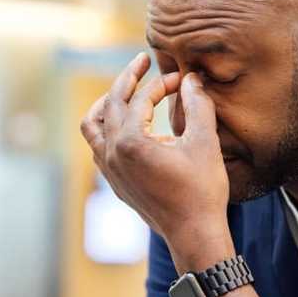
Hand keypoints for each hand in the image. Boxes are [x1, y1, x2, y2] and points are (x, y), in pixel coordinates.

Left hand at [79, 53, 233, 271]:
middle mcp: (112, 154)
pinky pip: (97, 147)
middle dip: (127, 80)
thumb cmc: (202, 190)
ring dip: (106, 104)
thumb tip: (191, 78)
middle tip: (142, 62)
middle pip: (110, 105)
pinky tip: (124, 126)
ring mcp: (109, 170)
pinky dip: (106, 128)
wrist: (193, 234)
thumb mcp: (204, 142)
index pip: (140, 100)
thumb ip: (196, 105)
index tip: (180, 78)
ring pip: (92, 126)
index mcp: (131, 142)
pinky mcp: (113, 182)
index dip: (160, 83)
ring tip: (121, 91)